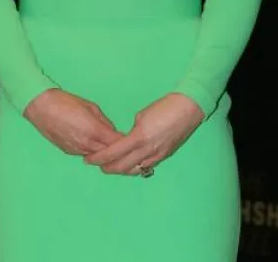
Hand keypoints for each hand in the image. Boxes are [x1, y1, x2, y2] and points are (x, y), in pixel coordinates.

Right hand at [22, 88, 122, 155]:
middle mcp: (87, 144)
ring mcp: (77, 150)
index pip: (117, 143)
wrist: (41, 107)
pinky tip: (95, 145)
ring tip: (111, 146)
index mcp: (95, 131)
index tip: (133, 140)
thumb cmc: (66, 102)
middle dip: (117, 151)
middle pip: (108, 154)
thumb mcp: (90, 107)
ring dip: (105, 153)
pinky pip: (85, 154)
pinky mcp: (68, 152)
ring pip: (97, 157)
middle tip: (125, 146)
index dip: (126, 142)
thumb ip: (104, 121)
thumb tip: (112, 130)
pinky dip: (93, 152)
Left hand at [86, 93, 204, 175]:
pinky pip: (145, 167)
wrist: (188, 109)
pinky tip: (129, 164)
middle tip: (96, 164)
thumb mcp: (142, 115)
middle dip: (106, 167)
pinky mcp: (164, 156)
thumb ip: (132, 131)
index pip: (112, 153)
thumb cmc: (165, 106)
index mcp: (138, 137)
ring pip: (133, 170)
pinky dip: (134, 167)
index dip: (99, 158)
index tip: (88, 159)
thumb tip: (126, 139)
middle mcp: (146, 150)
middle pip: (120, 167)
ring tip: (111, 166)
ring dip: (120, 170)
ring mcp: (156, 156)